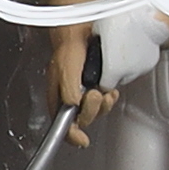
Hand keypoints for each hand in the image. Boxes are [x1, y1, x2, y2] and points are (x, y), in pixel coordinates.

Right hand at [47, 24, 117, 147]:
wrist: (84, 29)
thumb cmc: (69, 46)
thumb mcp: (65, 70)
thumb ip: (67, 91)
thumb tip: (74, 108)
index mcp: (57, 96)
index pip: (62, 124)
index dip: (71, 134)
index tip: (82, 140)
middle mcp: (70, 96)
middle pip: (83, 118)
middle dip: (92, 111)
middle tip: (96, 96)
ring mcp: (85, 91)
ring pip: (96, 110)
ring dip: (103, 104)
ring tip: (105, 92)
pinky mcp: (98, 85)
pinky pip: (106, 99)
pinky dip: (110, 97)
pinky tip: (111, 90)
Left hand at [96, 6, 168, 90]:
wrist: (147, 15)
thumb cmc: (124, 20)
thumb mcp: (98, 29)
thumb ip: (94, 41)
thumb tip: (92, 41)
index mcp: (113, 69)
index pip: (104, 86)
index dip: (101, 80)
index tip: (100, 72)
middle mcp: (129, 72)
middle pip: (118, 80)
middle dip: (114, 71)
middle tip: (111, 56)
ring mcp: (142, 67)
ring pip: (131, 73)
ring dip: (127, 65)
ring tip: (124, 48)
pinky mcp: (152, 61)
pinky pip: (141, 64)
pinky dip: (137, 59)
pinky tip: (135, 45)